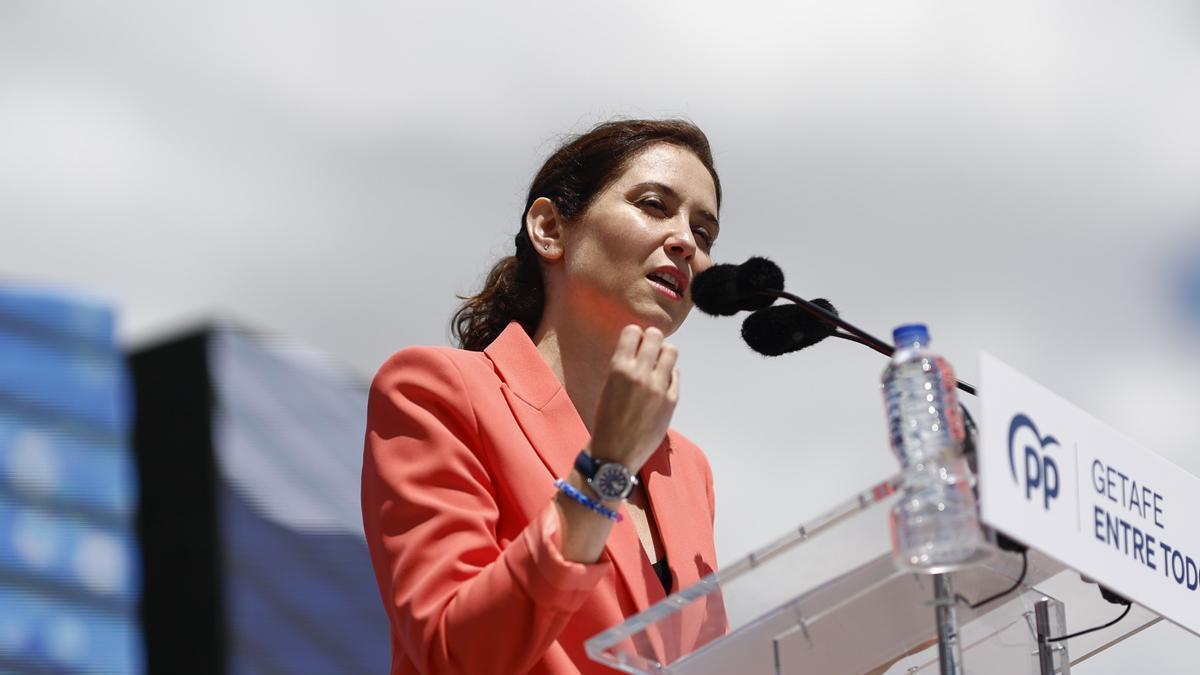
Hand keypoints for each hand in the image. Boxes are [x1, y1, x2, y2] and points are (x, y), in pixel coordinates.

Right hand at [587, 325, 679, 473]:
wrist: (614, 454)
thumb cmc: (606, 421)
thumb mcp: (608, 387)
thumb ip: (624, 367)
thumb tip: (640, 348)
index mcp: (619, 369)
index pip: (633, 331)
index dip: (634, 335)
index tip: (634, 343)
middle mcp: (640, 374)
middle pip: (655, 336)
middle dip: (652, 340)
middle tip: (648, 349)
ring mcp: (659, 387)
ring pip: (671, 351)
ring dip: (664, 354)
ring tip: (657, 364)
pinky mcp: (671, 401)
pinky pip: (676, 375)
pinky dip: (670, 375)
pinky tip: (661, 384)